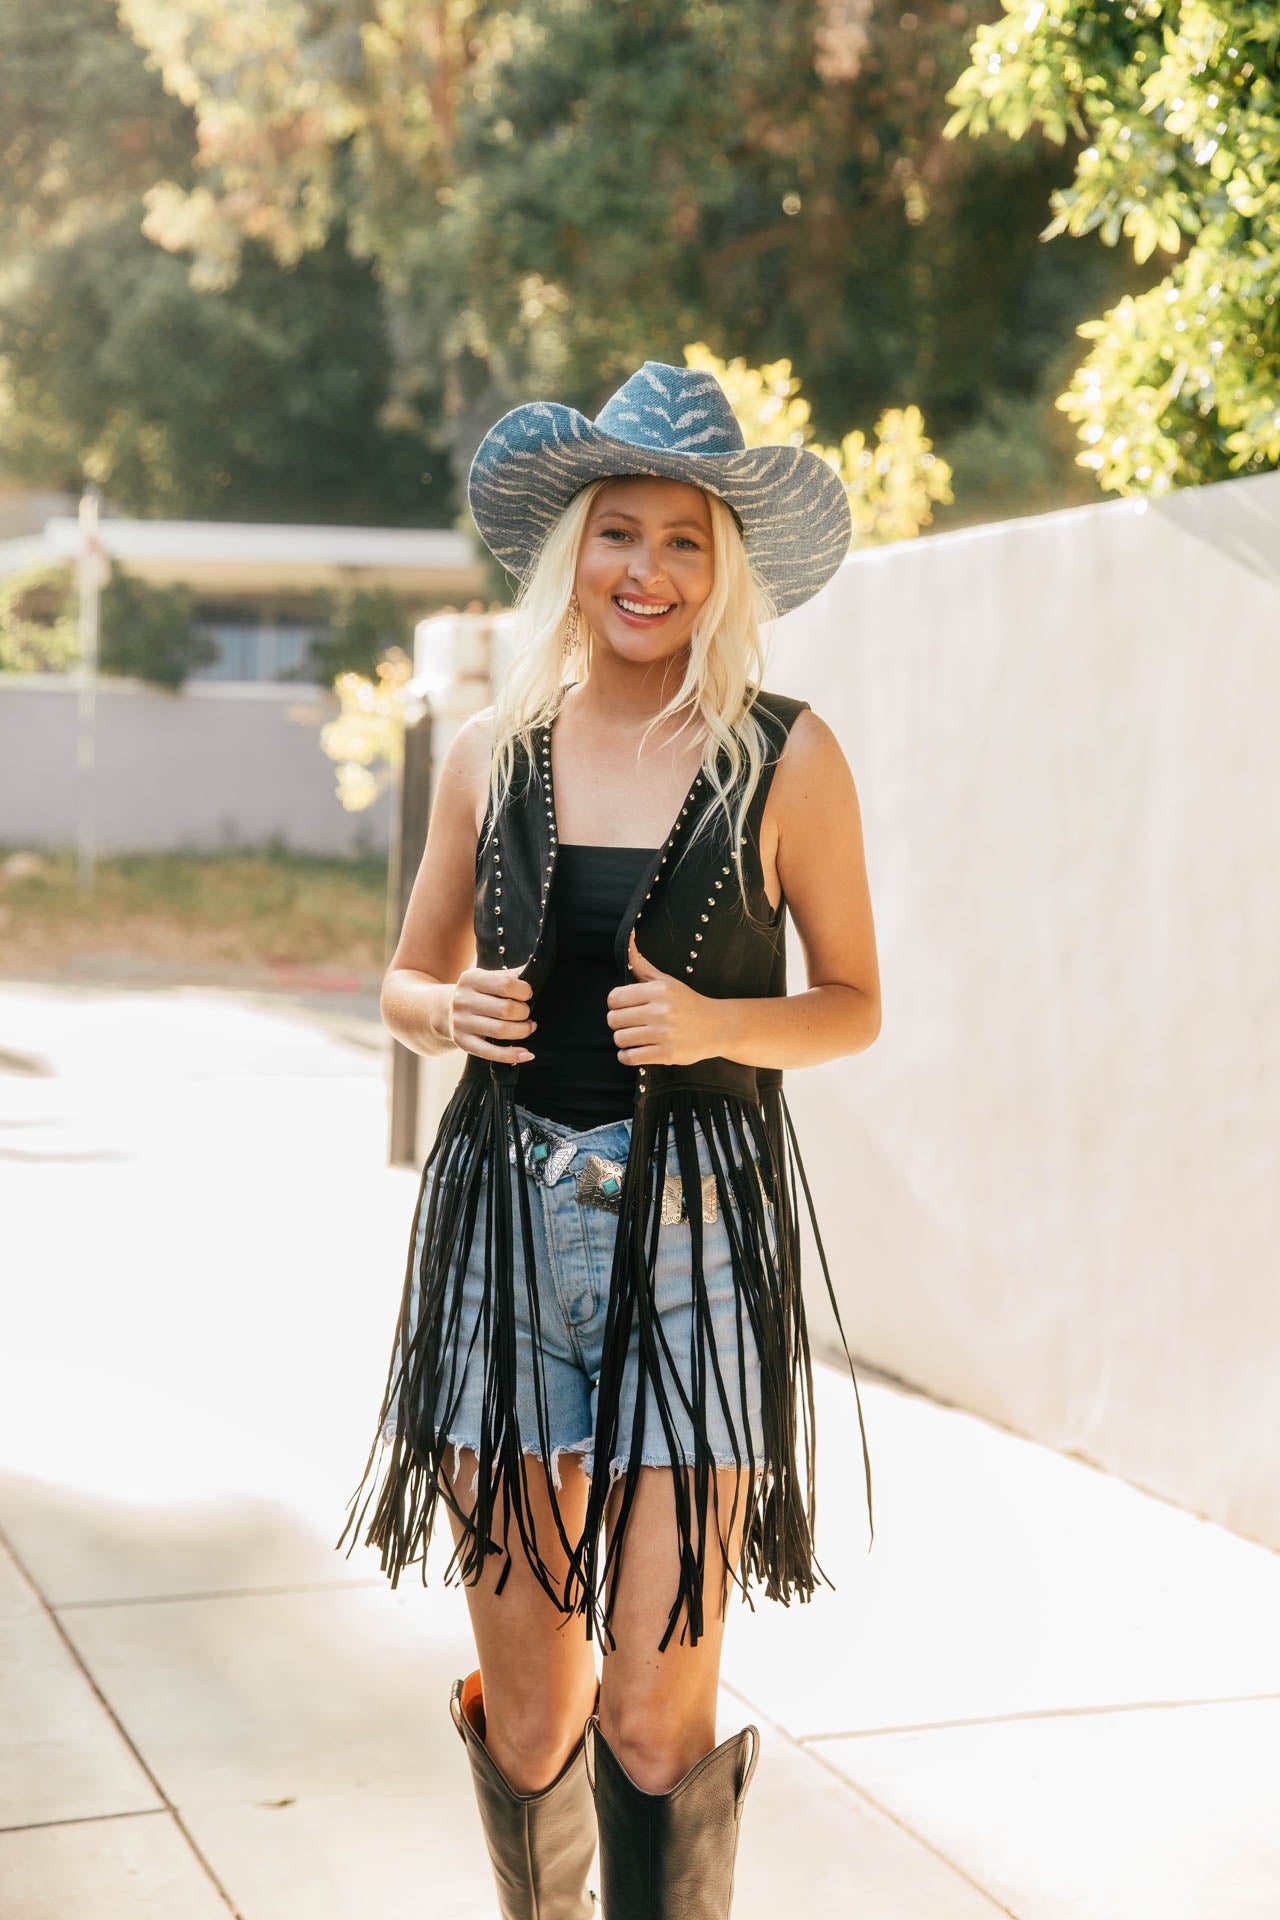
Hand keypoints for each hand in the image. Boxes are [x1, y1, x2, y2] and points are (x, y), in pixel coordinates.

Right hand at [449, 965, 536, 1062]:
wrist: (446, 1010)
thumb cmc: (478, 993)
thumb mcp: (487, 978)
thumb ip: (509, 975)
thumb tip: (534, 970)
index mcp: (471, 979)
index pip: (506, 984)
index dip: (524, 991)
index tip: (527, 995)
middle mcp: (463, 1000)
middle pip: (506, 1009)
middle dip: (524, 1013)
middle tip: (527, 1014)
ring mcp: (461, 1022)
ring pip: (501, 1031)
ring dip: (522, 1031)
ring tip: (528, 1027)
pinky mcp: (463, 1042)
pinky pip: (491, 1052)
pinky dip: (512, 1055)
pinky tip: (527, 1054)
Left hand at [606, 932, 725, 1065]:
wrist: (718, 1027)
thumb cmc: (687, 1003)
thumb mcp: (667, 981)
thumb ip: (642, 965)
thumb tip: (627, 939)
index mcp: (659, 991)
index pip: (614, 998)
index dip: (615, 1004)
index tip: (625, 1007)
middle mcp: (661, 1011)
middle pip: (614, 1019)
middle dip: (617, 1022)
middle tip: (629, 1023)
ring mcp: (664, 1034)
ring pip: (620, 1038)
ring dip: (623, 1040)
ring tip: (634, 1037)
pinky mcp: (667, 1054)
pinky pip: (630, 1057)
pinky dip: (627, 1056)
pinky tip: (636, 1050)